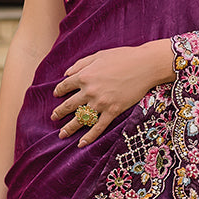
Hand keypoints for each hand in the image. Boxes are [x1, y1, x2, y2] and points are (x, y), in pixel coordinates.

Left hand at [51, 40, 174, 145]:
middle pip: (69, 105)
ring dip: (69, 128)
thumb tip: (66, 73)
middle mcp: (89, 91)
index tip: (57, 95)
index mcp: (84, 76)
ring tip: (62, 134)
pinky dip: (89, 137)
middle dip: (59, 112)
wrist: (145, 65)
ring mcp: (101, 103)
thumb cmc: (123, 57)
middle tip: (54, 118)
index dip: (59, 91)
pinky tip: (81, 143)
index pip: (65, 86)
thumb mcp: (98, 55)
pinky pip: (98, 127)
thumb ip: (80, 64)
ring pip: (81, 119)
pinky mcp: (113, 111)